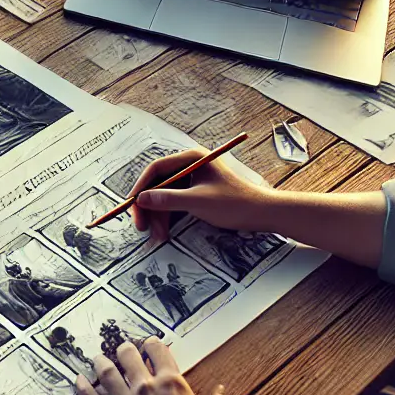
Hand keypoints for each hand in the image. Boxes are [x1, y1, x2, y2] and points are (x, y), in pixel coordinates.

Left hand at [74, 338, 236, 394]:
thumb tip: (221, 393)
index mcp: (173, 384)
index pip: (159, 352)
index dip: (153, 345)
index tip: (149, 344)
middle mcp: (146, 388)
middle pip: (128, 356)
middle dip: (125, 350)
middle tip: (122, 349)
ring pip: (106, 372)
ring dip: (101, 362)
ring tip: (98, 358)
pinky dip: (82, 387)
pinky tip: (78, 380)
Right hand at [127, 147, 278, 243]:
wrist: (262, 214)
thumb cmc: (235, 203)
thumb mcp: (198, 201)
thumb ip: (168, 199)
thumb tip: (142, 199)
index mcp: (191, 158)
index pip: (157, 169)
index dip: (141, 187)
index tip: (132, 205)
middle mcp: (190, 165)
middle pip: (158, 183)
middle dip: (149, 206)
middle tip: (141, 225)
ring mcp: (193, 178)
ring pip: (165, 196)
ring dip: (158, 216)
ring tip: (157, 236)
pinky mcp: (196, 192)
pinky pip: (175, 203)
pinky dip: (169, 217)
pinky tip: (165, 232)